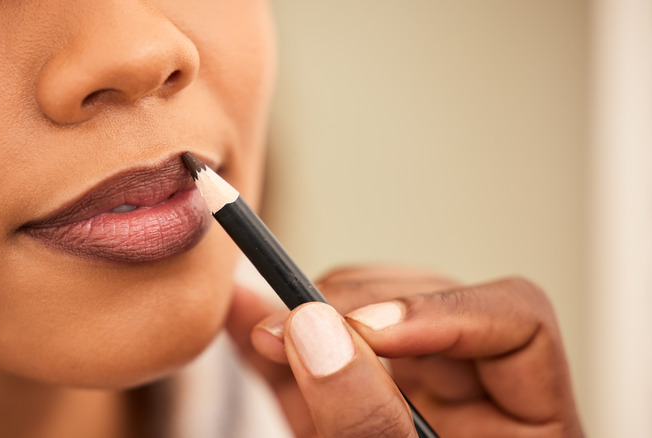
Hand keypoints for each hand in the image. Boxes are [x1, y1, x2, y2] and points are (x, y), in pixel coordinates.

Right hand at [226, 266, 583, 437]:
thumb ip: (366, 424)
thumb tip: (313, 329)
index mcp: (526, 428)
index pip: (515, 322)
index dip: (442, 309)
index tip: (369, 331)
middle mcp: (475, 402)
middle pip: (430, 309)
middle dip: (354, 311)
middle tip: (291, 329)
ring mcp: (411, 401)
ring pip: (371, 320)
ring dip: (313, 320)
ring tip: (264, 332)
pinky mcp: (357, 409)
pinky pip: (321, 359)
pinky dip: (279, 346)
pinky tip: (246, 326)